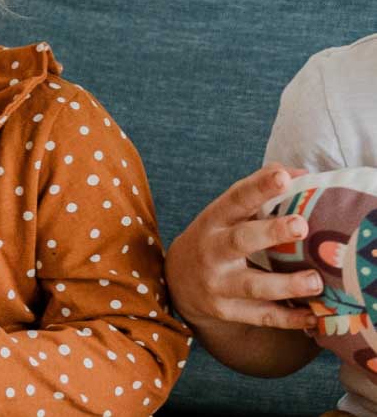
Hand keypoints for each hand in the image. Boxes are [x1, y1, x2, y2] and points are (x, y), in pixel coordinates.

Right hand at [165, 163, 322, 331]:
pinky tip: (311, 316)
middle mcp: (212, 249)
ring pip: (252, 285)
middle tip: (302, 225)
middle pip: (240, 240)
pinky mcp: (226, 310)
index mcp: (215, 218)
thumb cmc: (215, 236)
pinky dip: (287, 319)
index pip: (237, 198)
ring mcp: (217, 282)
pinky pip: (260, 316)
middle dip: (271, 233)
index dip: (260, 187)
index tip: (283, 177)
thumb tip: (300, 173)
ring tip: (315, 281)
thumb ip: (257, 190)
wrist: (178, 281)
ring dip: (286, 284)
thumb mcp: (226, 212)